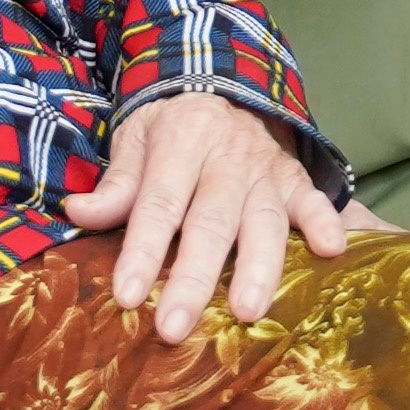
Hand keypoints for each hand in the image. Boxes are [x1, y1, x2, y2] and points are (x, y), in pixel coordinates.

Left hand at [63, 89, 350, 342]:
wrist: (225, 82)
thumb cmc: (172, 127)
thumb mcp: (136, 138)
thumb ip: (116, 182)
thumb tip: (78, 211)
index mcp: (180, 141)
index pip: (158, 204)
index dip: (143, 252)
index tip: (127, 297)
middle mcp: (226, 157)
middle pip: (210, 222)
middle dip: (194, 278)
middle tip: (175, 328)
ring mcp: (265, 169)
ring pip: (263, 221)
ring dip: (257, 267)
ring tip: (247, 312)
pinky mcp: (294, 179)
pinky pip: (313, 199)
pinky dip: (323, 222)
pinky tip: (331, 250)